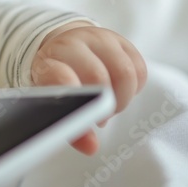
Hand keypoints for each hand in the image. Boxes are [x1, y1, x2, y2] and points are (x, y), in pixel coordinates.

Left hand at [30, 22, 147, 155]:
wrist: (64, 47)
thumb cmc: (58, 79)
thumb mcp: (55, 102)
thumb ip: (71, 126)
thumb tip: (91, 147)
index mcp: (48, 61)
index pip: (57, 76)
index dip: (70, 92)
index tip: (82, 111)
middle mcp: (72, 45)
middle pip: (98, 77)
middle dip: (104, 105)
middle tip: (99, 117)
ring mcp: (98, 40)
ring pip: (124, 74)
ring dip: (122, 99)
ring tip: (109, 105)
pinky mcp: (122, 42)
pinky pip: (139, 70)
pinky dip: (134, 88)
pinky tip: (119, 90)